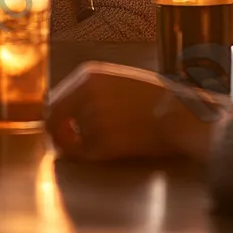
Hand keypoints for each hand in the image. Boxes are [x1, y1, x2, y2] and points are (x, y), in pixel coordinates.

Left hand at [47, 61, 217, 161]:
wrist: (179, 113)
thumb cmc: (151, 97)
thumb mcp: (115, 80)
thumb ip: (88, 90)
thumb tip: (63, 111)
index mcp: (88, 75)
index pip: (53, 100)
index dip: (56, 118)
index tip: (61, 129)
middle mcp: (87, 93)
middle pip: (53, 120)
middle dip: (58, 135)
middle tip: (68, 146)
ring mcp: (95, 117)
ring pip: (72, 140)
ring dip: (83, 145)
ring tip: (108, 140)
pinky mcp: (106, 141)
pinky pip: (86, 155)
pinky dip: (92, 157)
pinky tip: (109, 150)